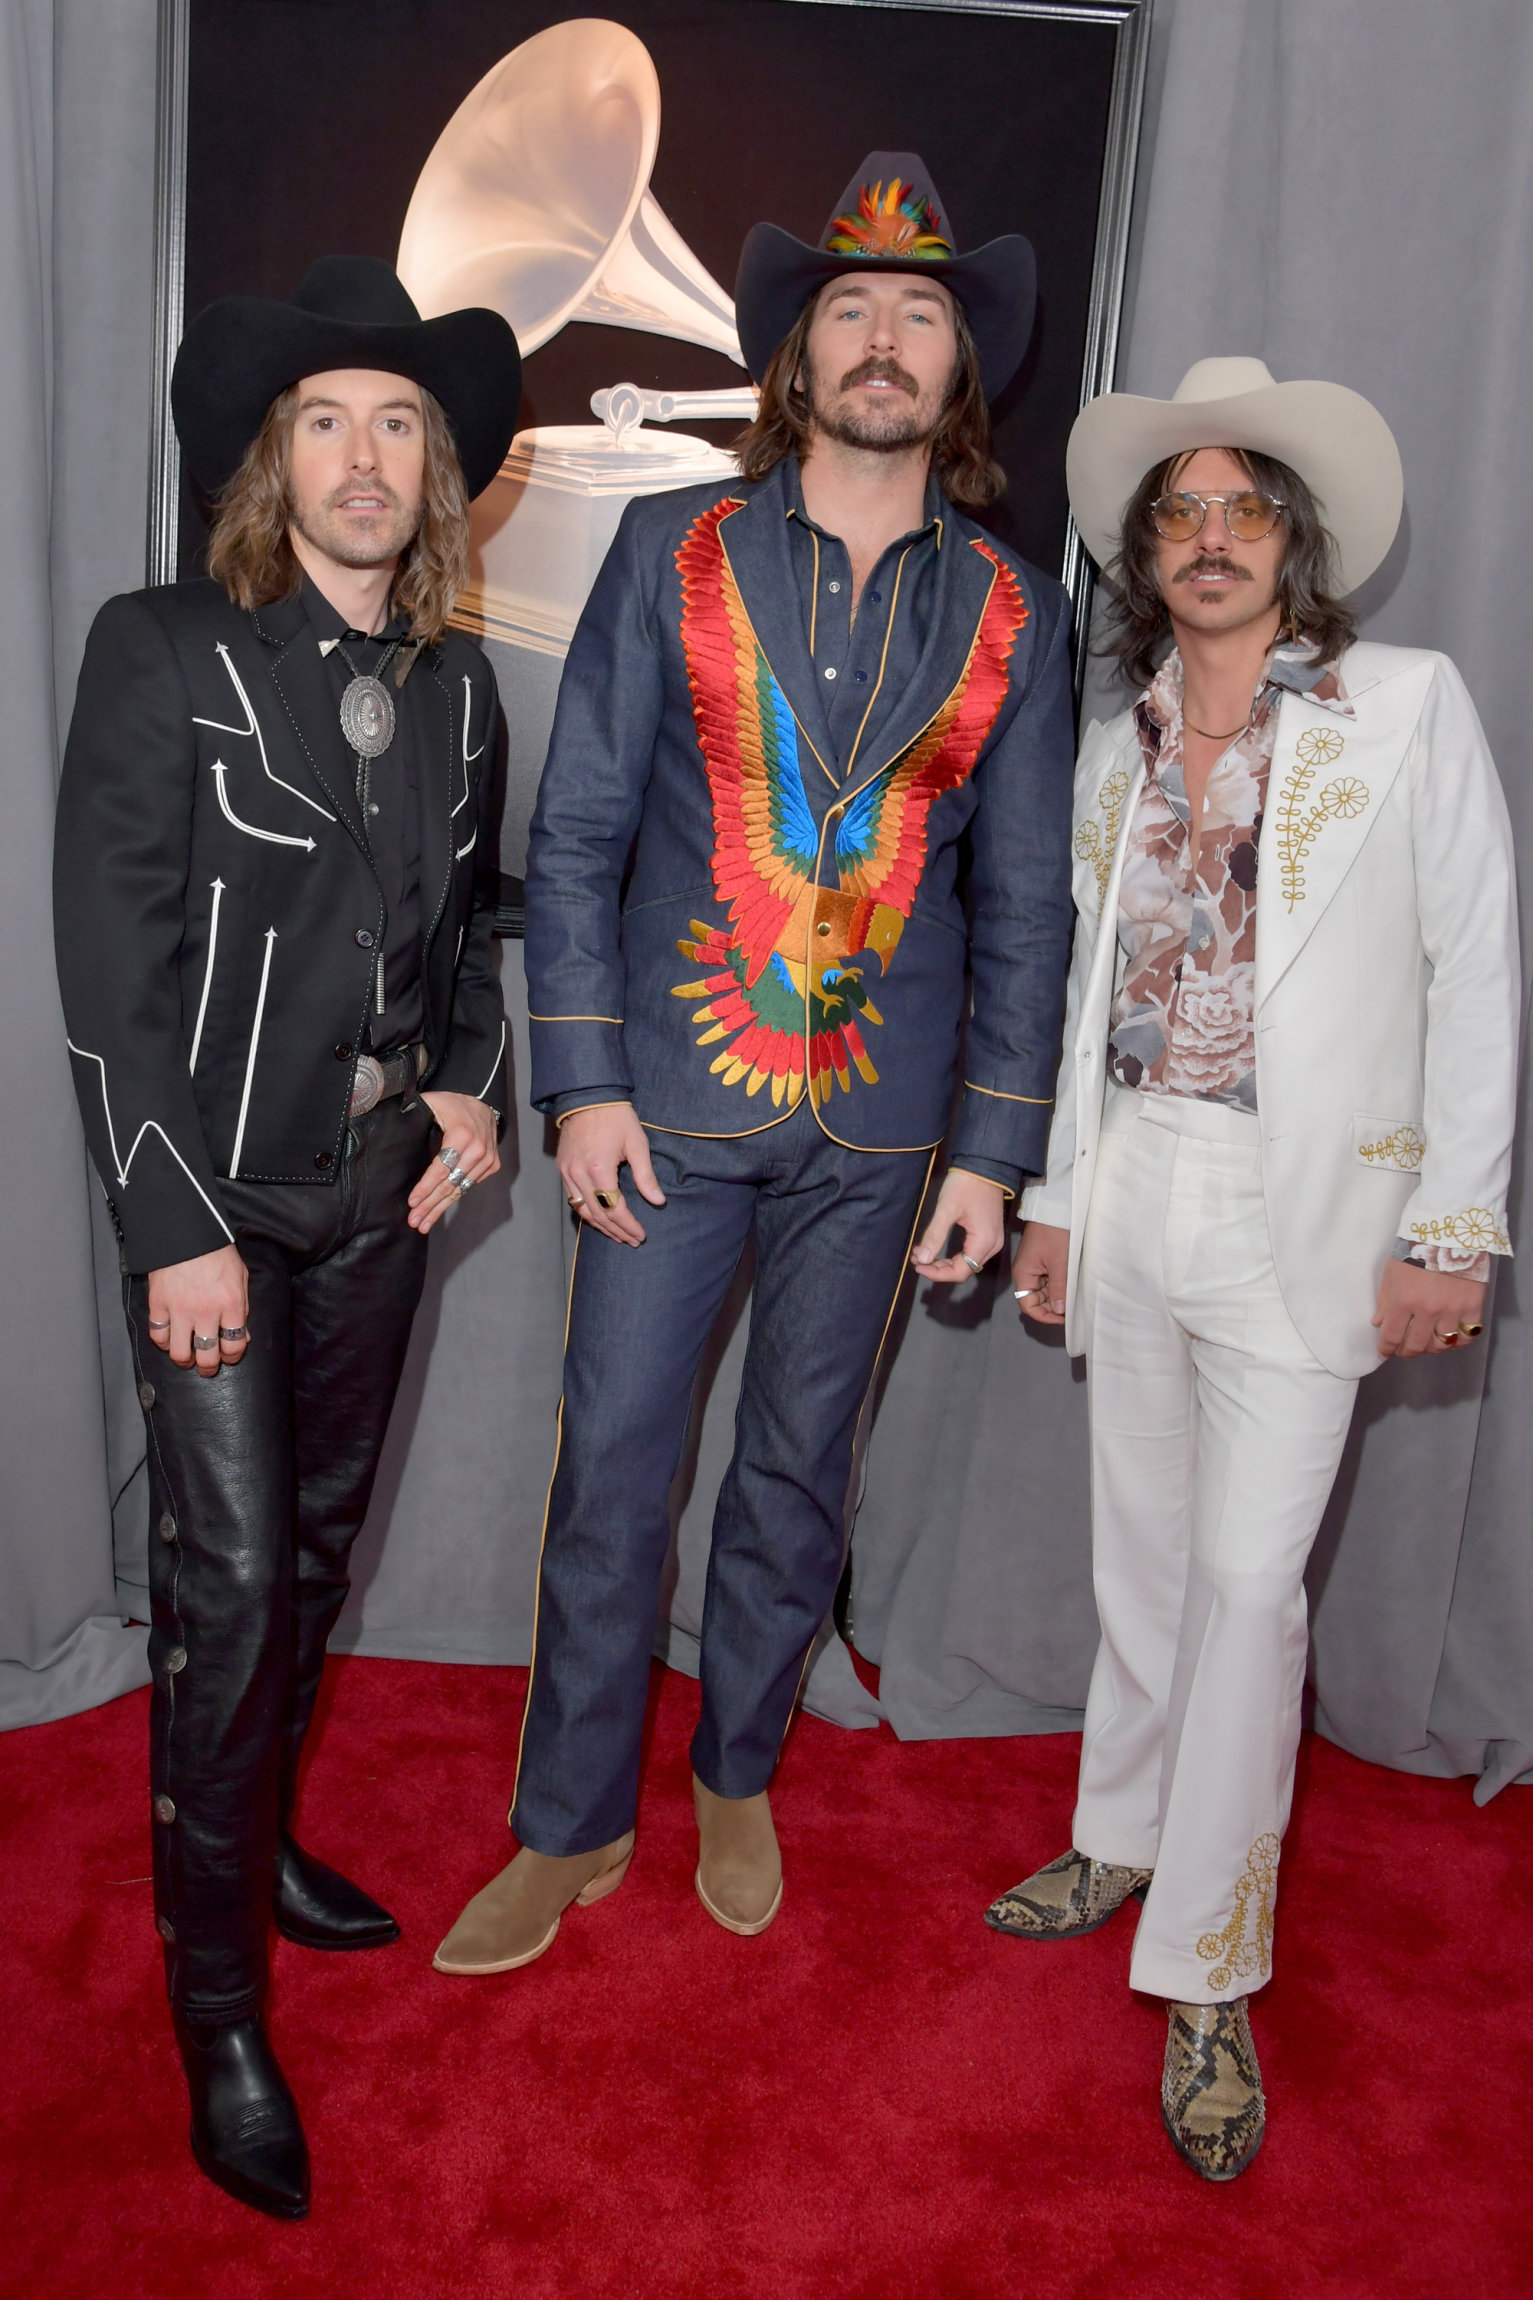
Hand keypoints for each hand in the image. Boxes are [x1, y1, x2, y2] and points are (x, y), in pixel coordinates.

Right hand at [146, 1244, 249, 1377]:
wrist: (188, 1232)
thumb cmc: (218, 1253)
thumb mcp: (240, 1277)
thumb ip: (242, 1309)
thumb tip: (242, 1336)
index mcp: (231, 1304)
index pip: (234, 1345)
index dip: (233, 1356)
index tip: (229, 1355)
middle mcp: (206, 1312)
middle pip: (207, 1356)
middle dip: (209, 1367)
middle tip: (207, 1366)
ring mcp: (180, 1309)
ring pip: (180, 1353)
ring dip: (185, 1359)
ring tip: (187, 1356)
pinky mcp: (159, 1304)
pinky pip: (158, 1335)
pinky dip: (164, 1341)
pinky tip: (170, 1338)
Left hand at [409, 1092, 500, 1233]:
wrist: (484, 1102)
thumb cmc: (453, 1104)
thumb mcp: (431, 1103)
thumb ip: (413, 1113)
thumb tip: (389, 1127)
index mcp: (462, 1135)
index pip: (440, 1168)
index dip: (426, 1187)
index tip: (412, 1202)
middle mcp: (478, 1149)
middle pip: (450, 1185)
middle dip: (430, 1205)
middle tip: (415, 1221)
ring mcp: (487, 1159)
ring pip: (460, 1190)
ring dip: (441, 1208)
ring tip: (424, 1223)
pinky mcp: (492, 1165)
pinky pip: (469, 1186)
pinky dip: (454, 1198)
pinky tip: (440, 1209)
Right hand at [557, 1103, 665, 1246]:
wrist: (588, 1097)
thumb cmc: (616, 1118)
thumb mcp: (637, 1144)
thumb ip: (646, 1176)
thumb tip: (658, 1201)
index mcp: (599, 1169)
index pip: (615, 1208)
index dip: (629, 1225)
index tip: (640, 1235)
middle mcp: (579, 1175)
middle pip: (599, 1214)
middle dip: (617, 1231)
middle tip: (632, 1241)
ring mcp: (567, 1173)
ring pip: (583, 1211)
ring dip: (601, 1226)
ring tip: (617, 1236)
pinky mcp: (562, 1169)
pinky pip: (573, 1200)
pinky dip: (587, 1213)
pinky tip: (599, 1219)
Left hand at [909, 1168, 1007, 1283]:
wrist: (986, 1165)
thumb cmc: (966, 1184)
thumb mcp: (946, 1209)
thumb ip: (934, 1236)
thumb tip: (922, 1260)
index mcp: (984, 1242)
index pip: (960, 1272)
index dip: (937, 1274)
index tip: (917, 1265)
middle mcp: (992, 1246)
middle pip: (964, 1270)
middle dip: (938, 1268)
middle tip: (917, 1258)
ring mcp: (993, 1240)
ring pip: (967, 1263)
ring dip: (944, 1262)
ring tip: (922, 1254)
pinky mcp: (989, 1234)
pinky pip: (971, 1253)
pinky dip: (953, 1254)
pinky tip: (936, 1248)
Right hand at [1012, 1221, 1068, 1325]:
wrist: (1056, 1209)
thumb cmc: (1055, 1234)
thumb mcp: (1059, 1263)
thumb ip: (1058, 1288)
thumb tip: (1059, 1310)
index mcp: (1023, 1275)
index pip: (1027, 1305)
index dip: (1044, 1315)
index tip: (1063, 1318)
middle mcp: (1026, 1274)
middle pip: (1035, 1300)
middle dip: (1052, 1307)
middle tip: (1072, 1310)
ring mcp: (1034, 1268)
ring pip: (1043, 1292)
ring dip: (1057, 1297)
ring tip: (1073, 1300)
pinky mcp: (1043, 1262)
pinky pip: (1049, 1281)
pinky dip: (1059, 1287)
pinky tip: (1071, 1288)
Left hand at [1372, 1260, 1486, 1358]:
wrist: (1450, 1233)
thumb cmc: (1416, 1250)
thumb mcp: (1392, 1272)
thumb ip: (1385, 1300)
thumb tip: (1379, 1324)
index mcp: (1403, 1300)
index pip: (1391, 1336)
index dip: (1386, 1348)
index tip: (1385, 1352)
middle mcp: (1427, 1310)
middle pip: (1416, 1345)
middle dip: (1407, 1351)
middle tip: (1404, 1350)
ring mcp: (1452, 1311)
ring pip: (1441, 1345)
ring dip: (1431, 1348)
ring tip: (1426, 1343)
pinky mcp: (1473, 1307)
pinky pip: (1467, 1336)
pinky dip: (1458, 1342)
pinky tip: (1451, 1337)